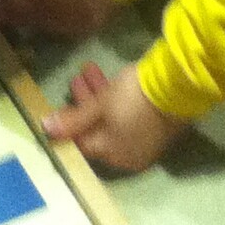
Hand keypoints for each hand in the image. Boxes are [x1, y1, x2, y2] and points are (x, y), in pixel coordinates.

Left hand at [45, 60, 184, 173]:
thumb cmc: (132, 98)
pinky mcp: (157, 124)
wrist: (179, 87)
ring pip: (114, 119)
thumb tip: (45, 130)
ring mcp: (144, 139)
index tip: (60, 103)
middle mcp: (129, 154)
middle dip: (84, 104)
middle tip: (76, 80)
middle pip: (98, 129)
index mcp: (113, 155)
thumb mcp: (99, 105)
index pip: (82, 143)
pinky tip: (110, 78)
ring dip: (99, 96)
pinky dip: (116, 100)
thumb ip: (73, 120)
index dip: (68, 123)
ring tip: (88, 69)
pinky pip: (129, 116)